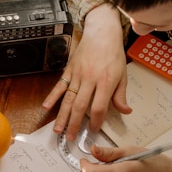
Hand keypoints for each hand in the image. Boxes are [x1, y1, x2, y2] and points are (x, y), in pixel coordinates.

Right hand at [42, 4, 130, 140]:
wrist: (102, 33)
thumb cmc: (113, 53)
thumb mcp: (123, 74)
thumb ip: (121, 95)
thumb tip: (125, 111)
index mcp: (106, 82)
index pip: (99, 107)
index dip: (96, 122)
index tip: (94, 130)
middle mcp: (90, 80)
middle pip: (81, 107)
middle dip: (75, 124)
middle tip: (72, 138)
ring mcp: (78, 75)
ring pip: (68, 100)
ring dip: (62, 116)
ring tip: (58, 130)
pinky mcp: (69, 71)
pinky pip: (59, 86)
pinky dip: (52, 97)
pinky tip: (46, 107)